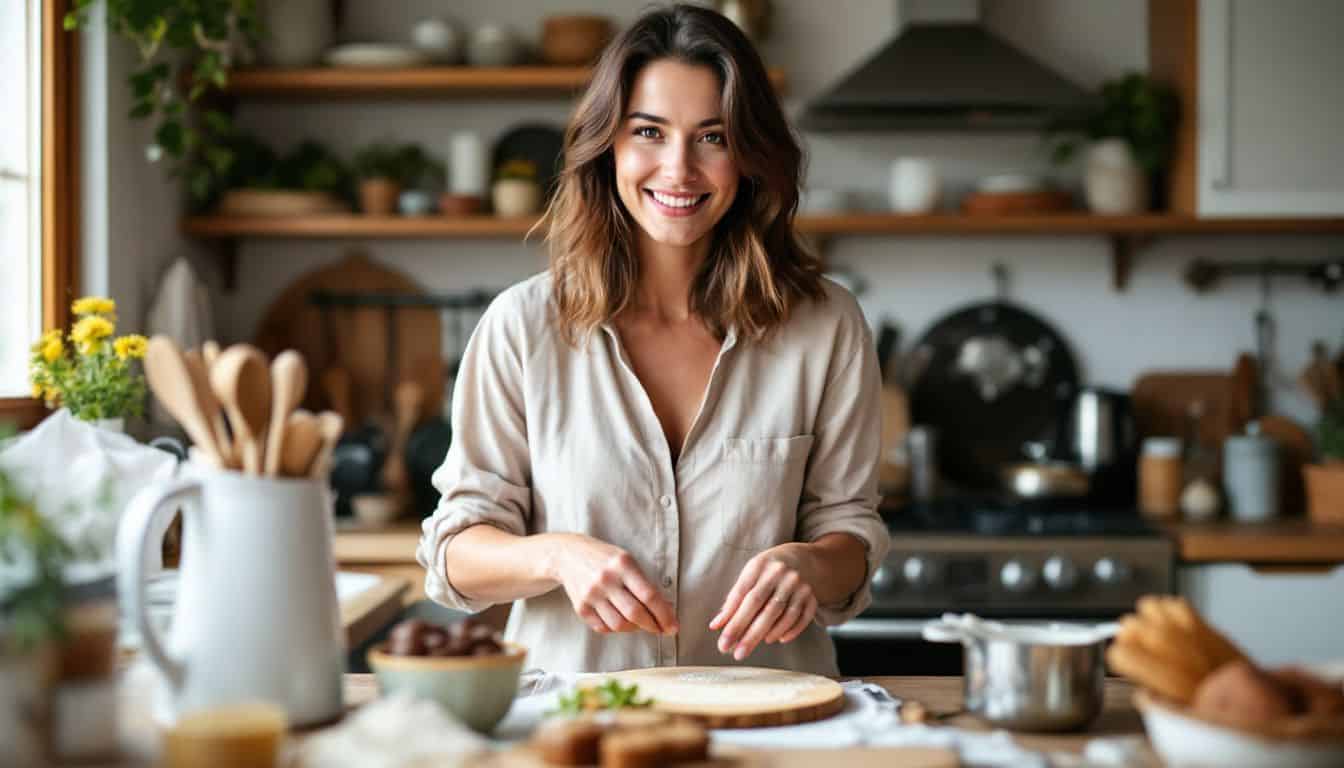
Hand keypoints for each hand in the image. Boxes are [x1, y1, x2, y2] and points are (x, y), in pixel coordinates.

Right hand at [549, 533, 678, 635]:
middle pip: (635, 613)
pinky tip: (621, 621)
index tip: (673, 627)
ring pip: (619, 625)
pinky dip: (616, 629)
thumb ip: (645, 584)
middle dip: (652, 626)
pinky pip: (603, 628)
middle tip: (661, 630)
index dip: (664, 614)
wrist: (568, 555)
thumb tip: (667, 610)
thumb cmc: (606, 559)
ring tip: (640, 623)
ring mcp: (591, 594)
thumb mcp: (627, 562)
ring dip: (635, 628)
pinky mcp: (580, 607)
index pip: (649, 595)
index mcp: (623, 564)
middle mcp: (606, 579)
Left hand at [709, 544, 816, 659]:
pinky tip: (777, 640)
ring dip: (766, 633)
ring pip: (783, 613)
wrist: (803, 560)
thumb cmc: (768, 572)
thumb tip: (716, 625)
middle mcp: (780, 573)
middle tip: (734, 653)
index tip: (723, 639)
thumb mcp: (749, 576)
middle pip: (761, 606)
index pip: (743, 595)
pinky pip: (802, 617)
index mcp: (759, 565)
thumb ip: (734, 600)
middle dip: (747, 633)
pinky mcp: (812, 596)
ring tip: (750, 647)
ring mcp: (798, 584)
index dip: (732, 619)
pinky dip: (790, 630)